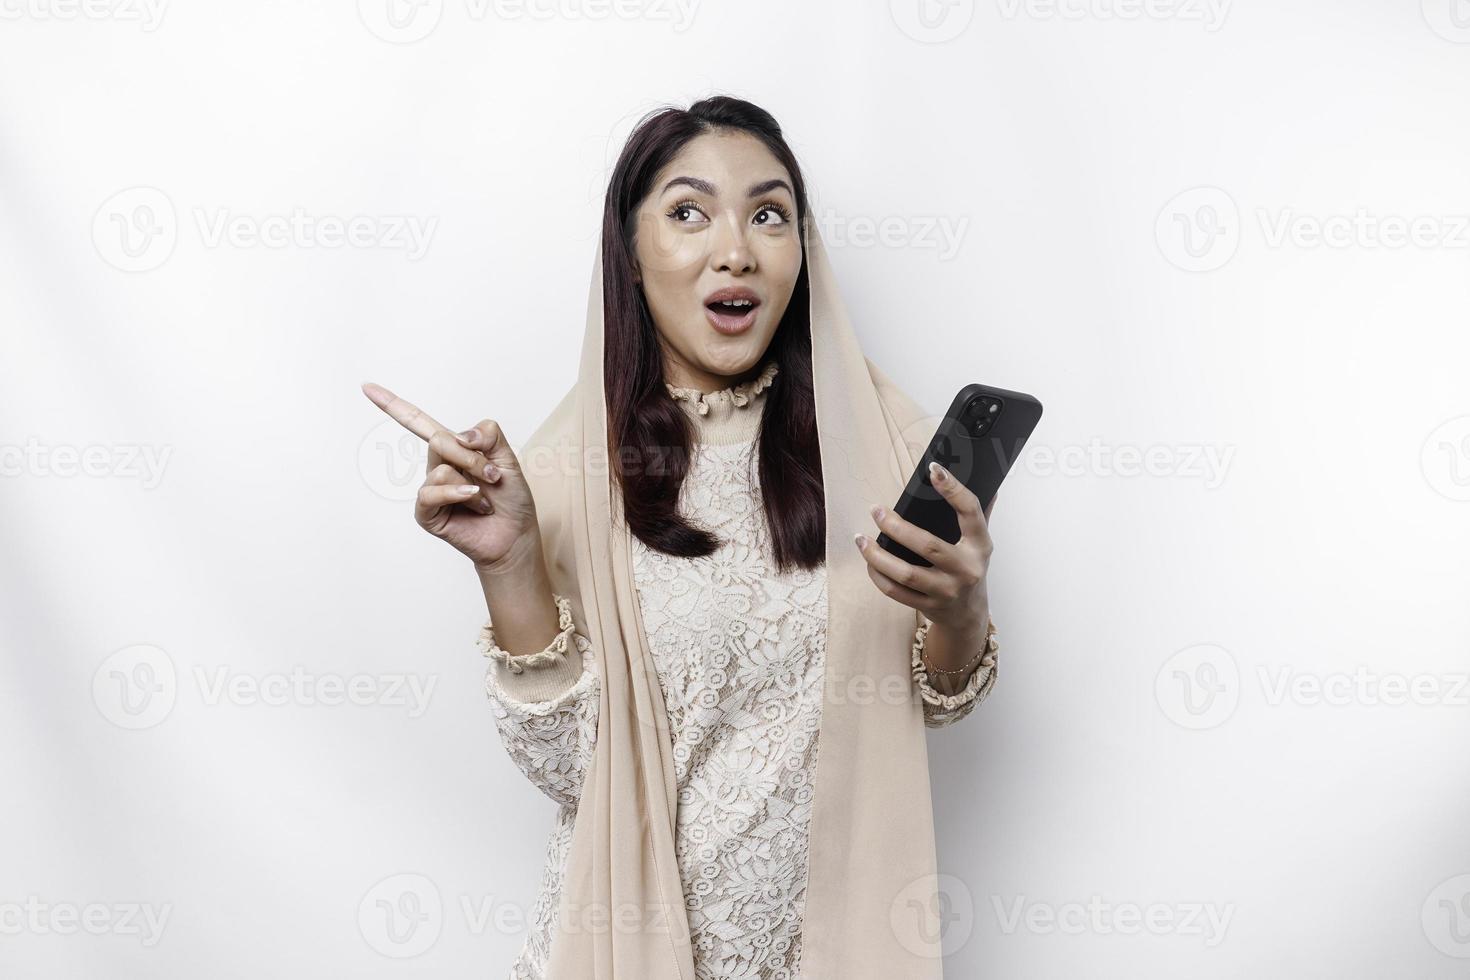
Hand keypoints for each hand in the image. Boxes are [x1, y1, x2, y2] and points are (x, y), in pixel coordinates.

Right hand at [361, 381, 541, 572]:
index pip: (418, 422)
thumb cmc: (510, 499)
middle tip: (493, 476)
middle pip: (440, 440)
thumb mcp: (507, 458)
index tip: (366, 386)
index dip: (392, 404)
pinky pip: (431, 492)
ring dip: (472, 482)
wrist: (515, 535)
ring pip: (440, 467)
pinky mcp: (426, 513)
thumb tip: (460, 436)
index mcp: (452, 449)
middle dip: (473, 457)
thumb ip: (488, 436)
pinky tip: (474, 500)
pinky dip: (457, 493)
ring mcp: (430, 490)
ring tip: (485, 500)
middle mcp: (436, 466)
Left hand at [853, 462, 995, 632]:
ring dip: (878, 556)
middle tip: (876, 510)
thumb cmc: (969, 569)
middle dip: (896, 527)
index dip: (953, 489)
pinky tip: (868, 561)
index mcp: (980, 546)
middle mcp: (966, 569)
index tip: (933, 470)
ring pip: (906, 574)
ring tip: (861, 538)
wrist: (968, 615)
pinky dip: (878, 576)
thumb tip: (987, 480)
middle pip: (928, 546)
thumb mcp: (979, 543)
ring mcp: (947, 591)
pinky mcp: (929, 606)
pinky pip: (896, 592)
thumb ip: (979, 514)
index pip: (971, 512)